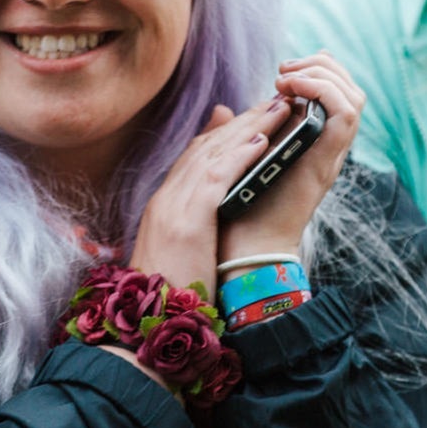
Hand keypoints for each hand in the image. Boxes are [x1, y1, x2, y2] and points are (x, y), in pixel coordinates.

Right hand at [131, 97, 297, 296]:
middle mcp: (165, 200)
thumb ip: (196, 225)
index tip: (251, 117)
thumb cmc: (170, 297)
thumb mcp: (180, 253)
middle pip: (205, 147)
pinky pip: (216, 178)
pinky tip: (262, 141)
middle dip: (241, 121)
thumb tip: (217, 213)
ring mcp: (172, 208)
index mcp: (163, 207)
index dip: (224, 133)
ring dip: (248, 127)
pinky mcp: (187, 221)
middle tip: (274, 100)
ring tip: (278, 109)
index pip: (194, 157)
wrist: (149, 327)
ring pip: (213, 154)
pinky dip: (239, 155)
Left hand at [218, 51, 365, 261]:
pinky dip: (322, 91)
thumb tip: (223, 109)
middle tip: (284, 70)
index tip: (281, 72)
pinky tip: (291, 93)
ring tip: (286, 78)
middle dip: (322, 66)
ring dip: (322, 75)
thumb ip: (236, 134)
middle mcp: (328, 147)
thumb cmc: (240, 208)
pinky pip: (344, 114)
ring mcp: (331, 154)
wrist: (246, 247)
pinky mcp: (326, 161)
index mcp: (313, 143)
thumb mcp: (238, 159)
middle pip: (351, 90)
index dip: (318, 70)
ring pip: (354, 97)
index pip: (337, 93)